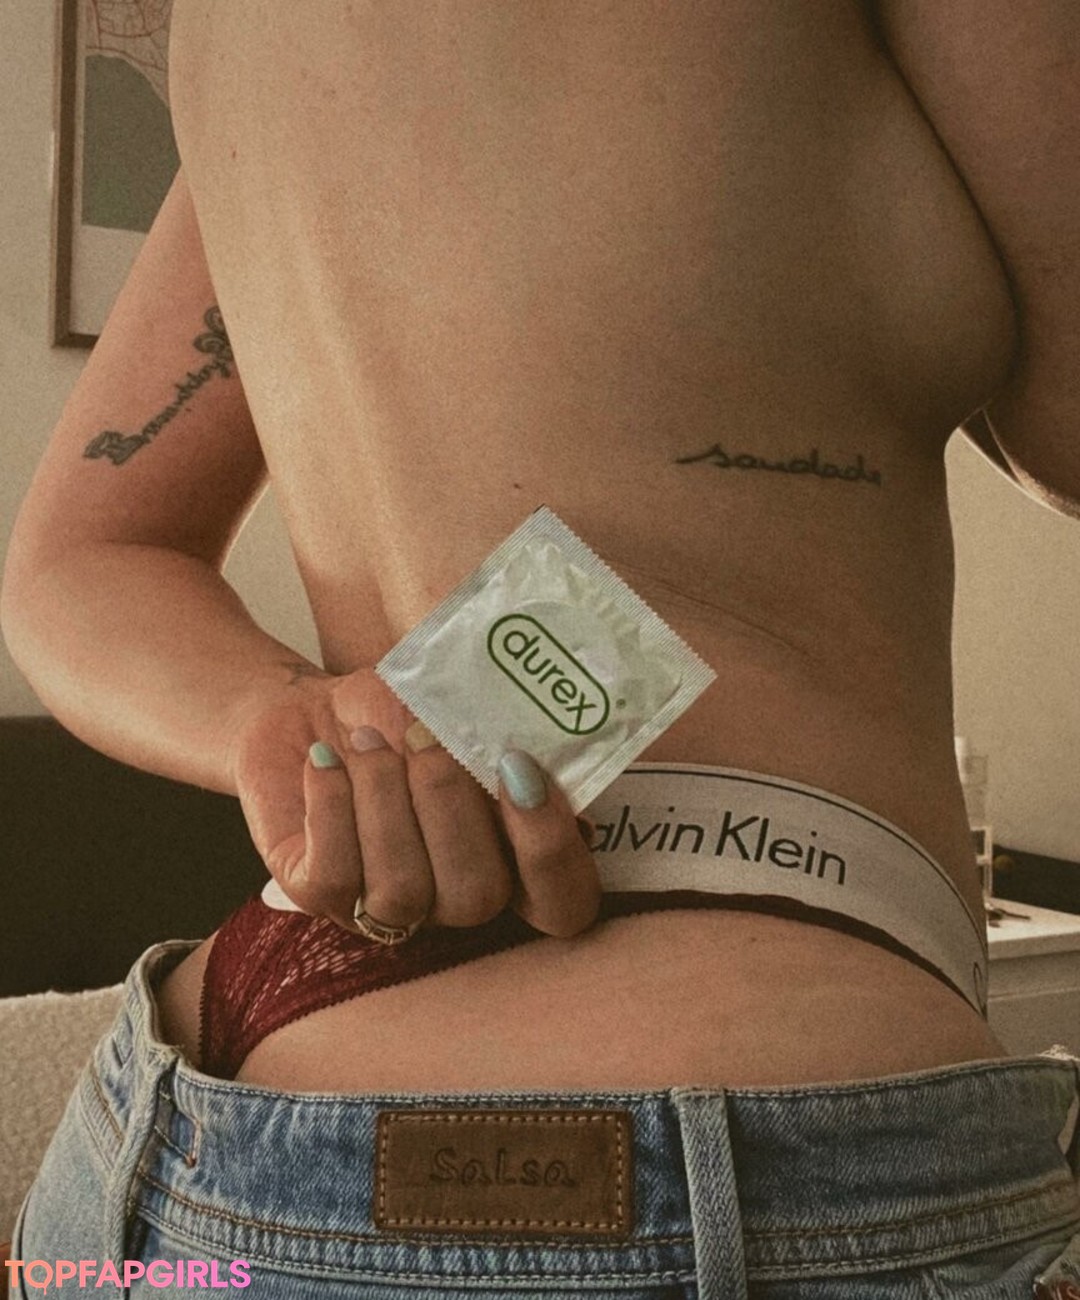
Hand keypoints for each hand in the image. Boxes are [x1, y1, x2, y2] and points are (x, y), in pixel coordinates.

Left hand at [230, 666, 601, 938]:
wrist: (315, 710)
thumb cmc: (399, 712)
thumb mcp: (449, 706)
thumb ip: (489, 734)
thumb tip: (509, 742)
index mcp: (510, 858)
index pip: (563, 902)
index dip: (550, 849)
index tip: (517, 763)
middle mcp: (454, 897)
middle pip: (478, 898)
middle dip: (449, 806)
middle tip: (422, 736)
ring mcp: (387, 907)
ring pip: (401, 894)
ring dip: (384, 800)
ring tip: (365, 739)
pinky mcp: (319, 898)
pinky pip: (333, 881)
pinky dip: (332, 810)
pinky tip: (325, 761)